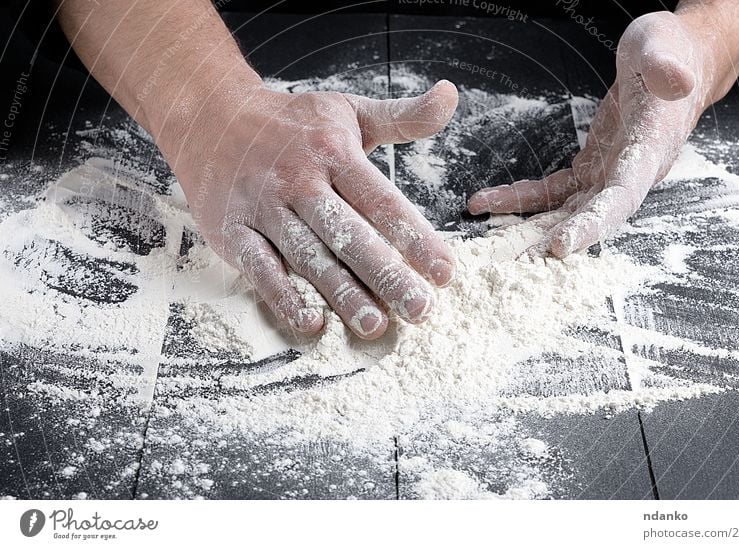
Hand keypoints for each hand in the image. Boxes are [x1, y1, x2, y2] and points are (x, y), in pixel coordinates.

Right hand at [165, 79, 458, 338]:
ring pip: (308, 256)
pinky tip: (312, 323)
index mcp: (334, 152)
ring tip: (375, 325)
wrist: (208, 116)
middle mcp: (300, 181)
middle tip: (421, 311)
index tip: (444, 272)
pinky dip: (284, 297)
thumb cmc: (291, 122)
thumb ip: (401, 116)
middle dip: (387, 275)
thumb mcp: (347, 110)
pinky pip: (260, 268)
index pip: (382, 201)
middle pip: (349, 235)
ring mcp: (264, 208)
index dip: (415, 237)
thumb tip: (450, 96)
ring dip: (342, 294)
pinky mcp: (233, 231)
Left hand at [467, 11, 715, 257]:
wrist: (672, 58)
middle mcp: (629, 173)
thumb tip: (675, 79)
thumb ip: (665, 65)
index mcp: (650, 150)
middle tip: (513, 264)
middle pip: (588, 218)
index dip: (593, 225)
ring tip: (492, 248)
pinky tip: (488, 203)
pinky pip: (551, 190)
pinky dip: (520, 199)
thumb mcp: (664, 44)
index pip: (621, 198)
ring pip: (566, 212)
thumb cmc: (670, 50)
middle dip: (550, 242)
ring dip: (529, 229)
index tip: (562, 248)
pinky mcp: (590, 167)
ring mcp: (608, 174)